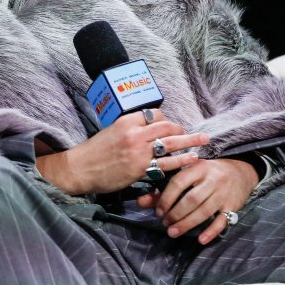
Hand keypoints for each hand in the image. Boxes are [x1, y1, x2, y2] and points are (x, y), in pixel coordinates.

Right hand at [36, 109, 208, 194]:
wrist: (80, 168)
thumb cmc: (94, 151)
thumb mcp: (111, 131)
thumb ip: (130, 129)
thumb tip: (148, 130)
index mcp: (127, 121)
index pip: (154, 115)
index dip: (167, 120)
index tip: (172, 126)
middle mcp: (134, 134)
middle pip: (167, 127)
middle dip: (183, 129)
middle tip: (197, 133)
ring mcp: (138, 151)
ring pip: (170, 143)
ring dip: (190, 141)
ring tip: (204, 141)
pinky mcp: (140, 169)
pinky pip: (166, 163)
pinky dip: (181, 161)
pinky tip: (192, 159)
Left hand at [137, 158, 257, 243]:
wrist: (241, 171)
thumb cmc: (207, 173)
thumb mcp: (188, 174)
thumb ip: (164, 187)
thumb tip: (141, 201)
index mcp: (198, 167)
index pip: (178, 182)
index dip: (166, 198)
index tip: (158, 210)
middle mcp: (212, 179)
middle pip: (191, 199)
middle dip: (176, 213)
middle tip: (165, 223)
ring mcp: (223, 193)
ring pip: (204, 211)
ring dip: (187, 224)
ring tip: (173, 232)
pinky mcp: (233, 205)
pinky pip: (222, 220)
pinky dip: (211, 231)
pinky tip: (201, 239)